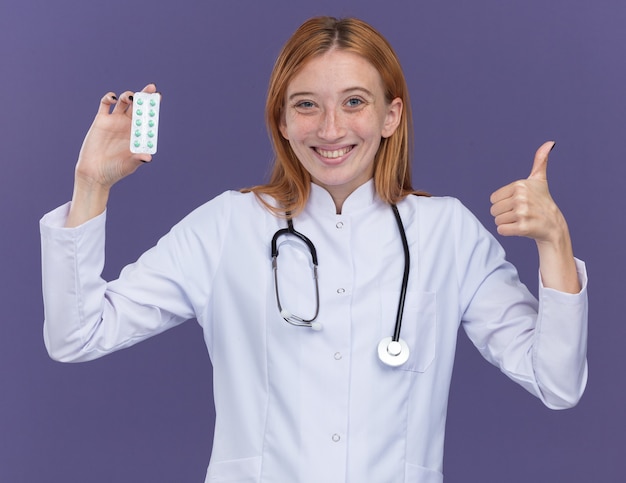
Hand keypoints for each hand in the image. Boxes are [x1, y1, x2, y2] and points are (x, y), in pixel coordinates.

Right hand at [75, 83, 157, 190]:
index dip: (153, 106)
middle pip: (138, 106)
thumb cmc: (114, 171)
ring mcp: (115, 121)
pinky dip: (110, 97)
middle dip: (144, 96)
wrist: (94, 173)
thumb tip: (148, 157)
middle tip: (150, 88)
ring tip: (130, 98)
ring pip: (124, 102)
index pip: (148, 117)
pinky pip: (106, 104)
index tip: (158, 97)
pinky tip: (114, 98)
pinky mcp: (101, 120)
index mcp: (138, 134)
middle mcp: (128, 125)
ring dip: (128, 96)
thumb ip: (137, 159)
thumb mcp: (128, 166)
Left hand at [490, 141, 579, 292]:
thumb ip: (540, 161)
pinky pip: (502, 230)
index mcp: (520, 185)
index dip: (503, 203)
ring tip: (521, 220)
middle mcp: (521, 198)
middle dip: (504, 214)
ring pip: (497, 220)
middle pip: (493, 210)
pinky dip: (508, 231)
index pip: (493, 198)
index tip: (517, 203)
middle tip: (519, 213)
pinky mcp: (523, 227)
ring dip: (506, 223)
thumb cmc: (542, 201)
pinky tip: (520, 228)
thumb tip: (549, 143)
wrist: (553, 225)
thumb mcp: (539, 180)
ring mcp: (523, 213)